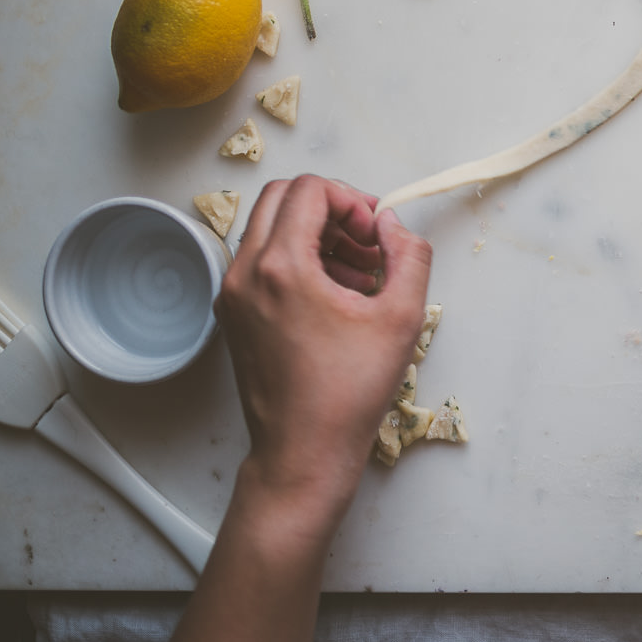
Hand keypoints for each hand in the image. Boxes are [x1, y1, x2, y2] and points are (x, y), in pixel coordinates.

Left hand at [216, 175, 431, 521]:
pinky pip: (261, 262)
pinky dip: (296, 260)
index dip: (352, 200)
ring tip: (358, 273)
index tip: (376, 235)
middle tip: (366, 242)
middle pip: (281, 198)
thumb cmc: (350, 391)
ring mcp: (232, 295)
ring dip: (314, 233)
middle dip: (330, 209)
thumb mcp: (402, 317)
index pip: (309, 189)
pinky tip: (334, 296)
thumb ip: (409, 255)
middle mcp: (245, 273)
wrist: (302, 452)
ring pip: (268, 228)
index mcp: (281, 266)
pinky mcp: (233, 315)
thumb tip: (391, 225)